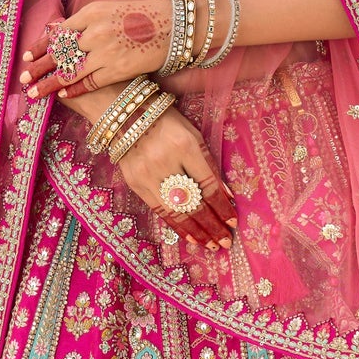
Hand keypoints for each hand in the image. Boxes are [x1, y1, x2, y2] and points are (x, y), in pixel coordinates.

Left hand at [20, 0, 169, 101]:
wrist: (174, 26)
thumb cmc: (142, 17)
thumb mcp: (109, 10)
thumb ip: (83, 22)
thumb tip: (57, 33)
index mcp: (92, 13)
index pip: (58, 33)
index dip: (41, 46)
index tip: (27, 56)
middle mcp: (95, 31)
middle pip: (59, 53)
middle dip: (39, 67)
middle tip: (24, 77)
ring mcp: (105, 52)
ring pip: (69, 71)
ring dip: (49, 83)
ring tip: (34, 92)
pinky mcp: (118, 69)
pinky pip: (89, 82)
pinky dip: (74, 89)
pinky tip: (62, 94)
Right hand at [113, 109, 236, 249]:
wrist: (124, 114)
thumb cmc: (166, 121)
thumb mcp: (192, 134)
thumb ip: (207, 162)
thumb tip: (223, 195)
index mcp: (185, 145)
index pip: (208, 184)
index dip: (222, 206)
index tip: (233, 221)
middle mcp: (166, 161)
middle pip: (193, 202)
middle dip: (212, 225)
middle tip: (226, 242)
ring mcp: (147, 174)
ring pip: (176, 211)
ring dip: (196, 231)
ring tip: (211, 244)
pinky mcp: (135, 183)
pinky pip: (159, 209)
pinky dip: (176, 225)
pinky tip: (190, 236)